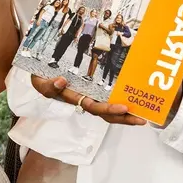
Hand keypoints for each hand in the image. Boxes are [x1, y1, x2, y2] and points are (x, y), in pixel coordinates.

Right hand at [30, 75, 145, 125]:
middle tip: (141, 118)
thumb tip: (62, 82)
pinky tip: (135, 95)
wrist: (39, 64)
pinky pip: (110, 92)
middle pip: (107, 112)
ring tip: (142, 114)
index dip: (109, 109)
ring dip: (126, 113)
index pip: (94, 107)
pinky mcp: (95, 83)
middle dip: (124, 117)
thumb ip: (48, 86)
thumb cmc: (41, 74)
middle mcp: (85, 97)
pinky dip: (122, 96)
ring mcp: (91, 91)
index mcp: (75, 98)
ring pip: (110, 106)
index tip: (123, 107)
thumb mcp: (39, 81)